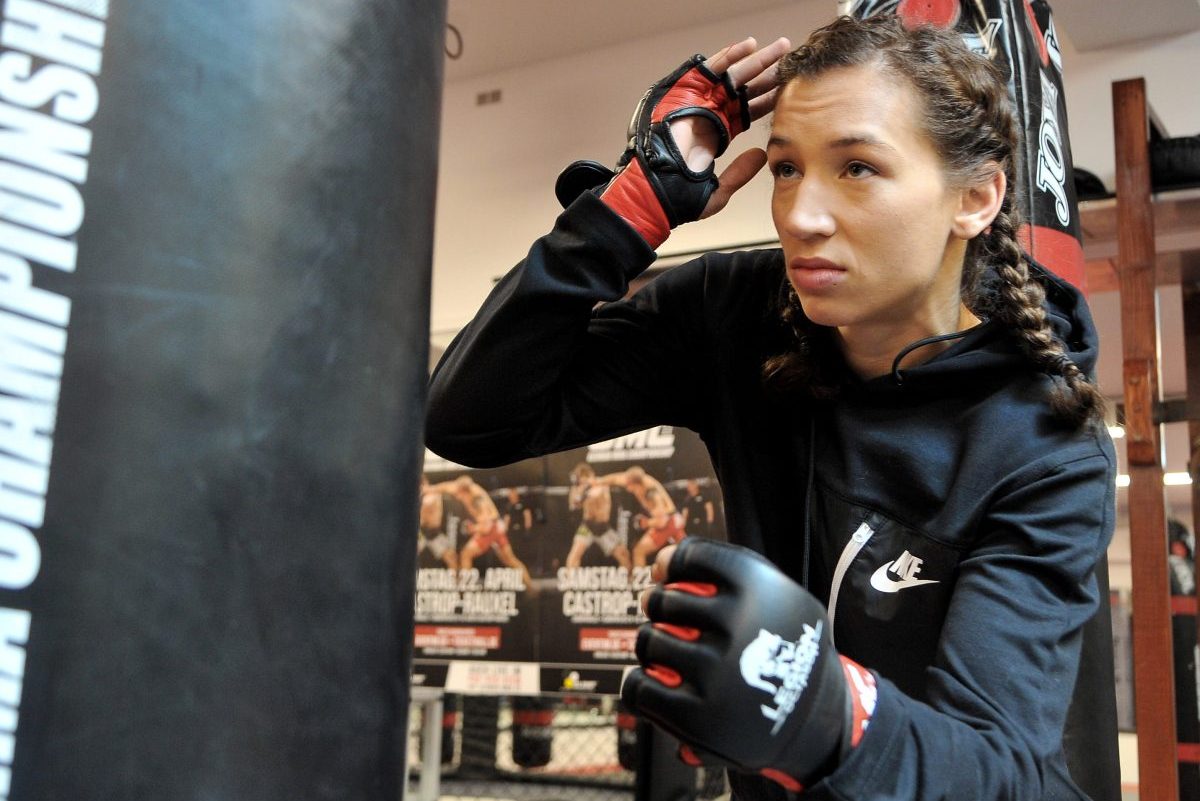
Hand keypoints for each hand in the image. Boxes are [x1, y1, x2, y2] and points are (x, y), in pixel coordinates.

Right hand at [556, 37, 789, 246]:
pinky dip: (727, 57)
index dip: (768, 99)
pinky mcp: (685, 95)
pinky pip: (709, 70)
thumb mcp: (719, 190)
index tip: (789, 88)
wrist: (654, 195)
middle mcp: (708, 115)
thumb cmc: (678, 199)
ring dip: (754, 60)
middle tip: (788, 55)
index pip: (748, 112)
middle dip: (767, 73)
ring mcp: (697, 104)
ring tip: (778, 47)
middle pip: (744, 89)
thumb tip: (762, 155)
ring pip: (732, 76)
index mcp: (716, 135)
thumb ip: (740, 173)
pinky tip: (748, 46)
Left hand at [623, 538, 874, 790]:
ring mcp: (717, 673)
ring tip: (665, 648)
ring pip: (649, 641)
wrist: (816, 717)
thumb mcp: (780, 594)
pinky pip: (640, 688)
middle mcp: (737, 625)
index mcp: (758, 586)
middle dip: (657, 604)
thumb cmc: (786, 645)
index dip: (671, 562)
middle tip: (666, 615)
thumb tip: (660, 564)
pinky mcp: (699, 717)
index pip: (691, 556)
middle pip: (662, 600)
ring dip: (651, 643)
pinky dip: (639, 682)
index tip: (666, 573)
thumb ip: (728, 572)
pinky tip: (652, 680)